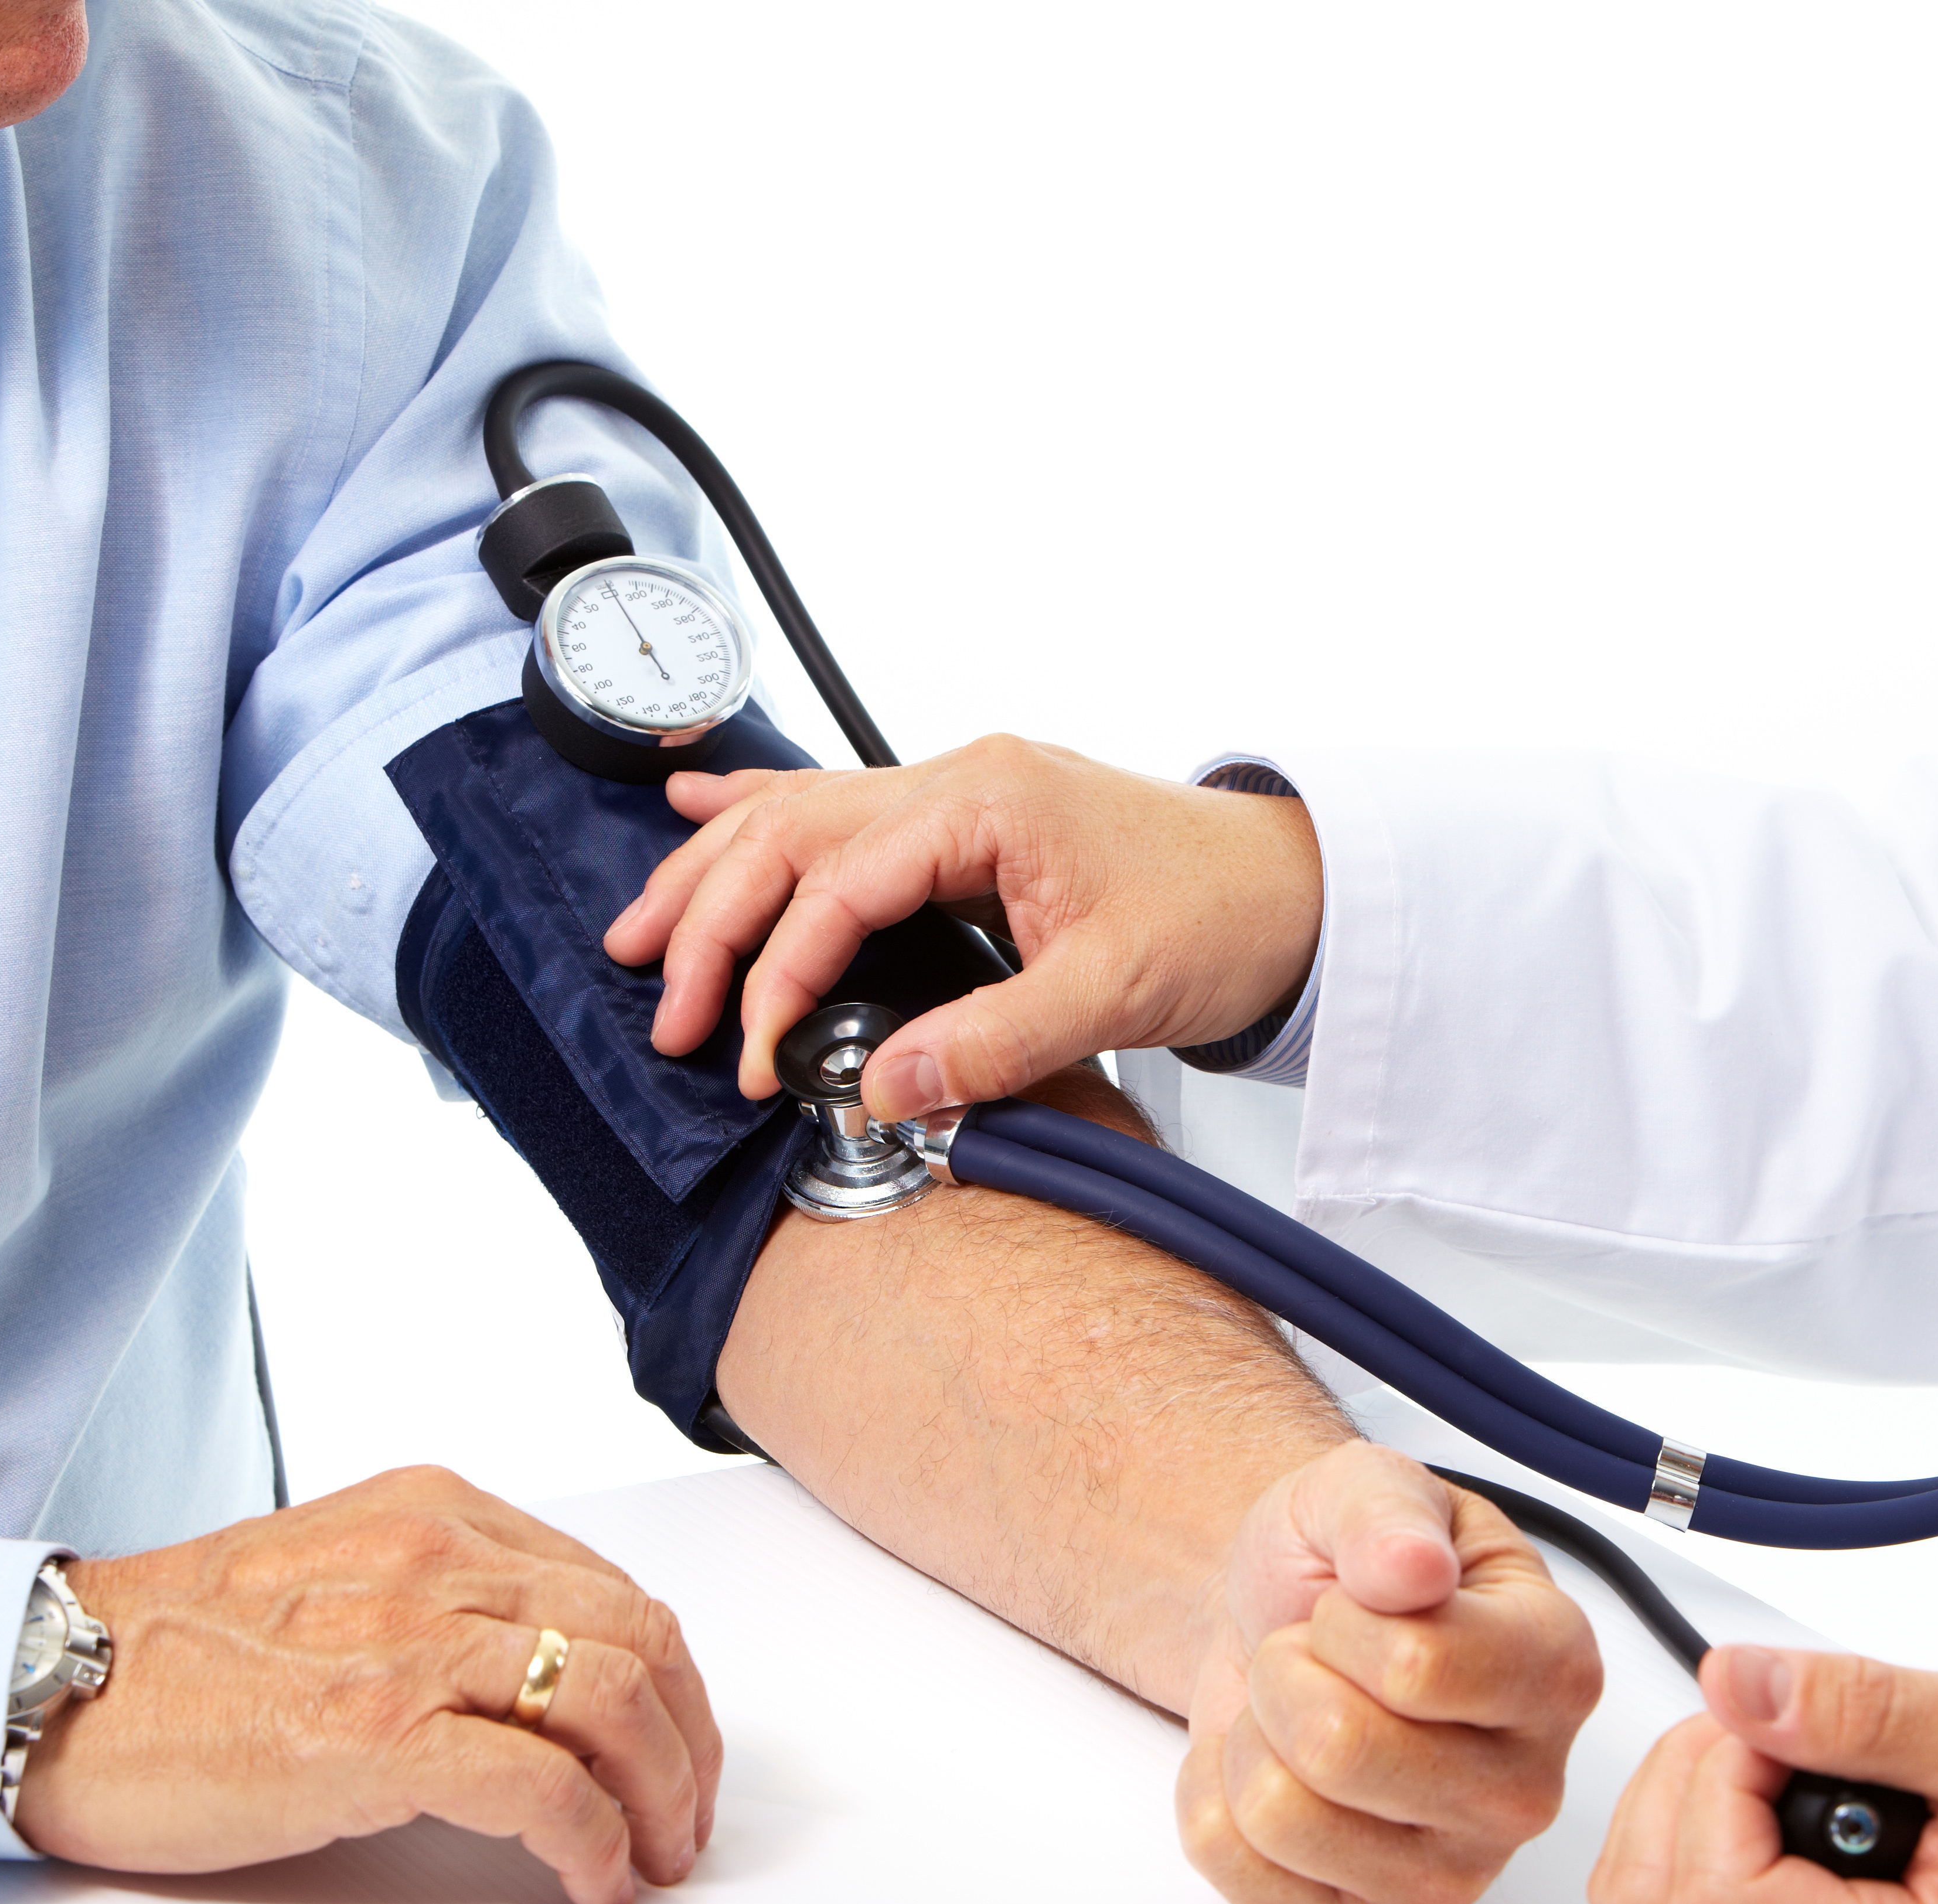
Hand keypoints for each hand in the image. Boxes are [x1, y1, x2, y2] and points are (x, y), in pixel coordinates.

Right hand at [11, 1466, 724, 1903]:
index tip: (677, 1750)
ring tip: (655, 1856)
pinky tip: (590, 1878)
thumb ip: (446, 1599)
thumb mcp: (343, 1580)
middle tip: (685, 1817)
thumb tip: (552, 1675)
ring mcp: (408, 1643)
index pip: (613, 1590)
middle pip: (639, 1638)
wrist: (51, 1684)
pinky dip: (591, 1838)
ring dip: (661, 1793)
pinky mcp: (373, 1733)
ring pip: (611, 1699)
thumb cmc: (182, 1650)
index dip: (671, 1682)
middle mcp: (438, 1559)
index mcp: (437, 1515)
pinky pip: (540, 1785)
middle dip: (688, 1739)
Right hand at [602, 736, 1323, 1112]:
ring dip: (714, 872)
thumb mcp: (1111, 992)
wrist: (1296, 888)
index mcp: (988, 801)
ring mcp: (960, 790)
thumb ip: (992, 1043)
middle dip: (711, 921)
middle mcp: (961, 779)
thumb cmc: (1223, 917)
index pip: (839, 885)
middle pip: (791, 834)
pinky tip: (696, 802)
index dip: (783, 978)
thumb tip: (882, 1090)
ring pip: (799, 815)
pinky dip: (763, 813)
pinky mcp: (967, 819)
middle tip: (664, 1007)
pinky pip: (840, 807)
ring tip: (641, 931)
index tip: (759, 1059)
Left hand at [1176, 1441, 1605, 1903]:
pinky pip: (1232, 1864)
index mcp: (1556, 1671)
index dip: (1343, 1621)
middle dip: (1285, 1675)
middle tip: (1311, 1656)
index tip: (1356, 1603)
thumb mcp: (1363, 1488)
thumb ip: (1388, 1510)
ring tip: (1294, 1711)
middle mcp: (1525, 1791)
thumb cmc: (1342, 1568)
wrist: (1277, 1624)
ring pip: (1279, 1814)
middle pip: (1339, 1749)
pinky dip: (1215, 1795)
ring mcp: (1452, 1875)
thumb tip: (1412, 1566)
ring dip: (1252, 1737)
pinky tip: (1269, 1766)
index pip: (1416, 1667)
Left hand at [1588, 1647, 1937, 1903]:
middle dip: (1691, 1783)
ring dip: (1679, 1803)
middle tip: (1777, 1734)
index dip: (1723, 1780)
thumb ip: (1864, 1707)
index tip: (1784, 1727)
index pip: (1716, 1897)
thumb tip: (1736, 1683)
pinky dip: (1683, 1834)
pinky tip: (1757, 1801)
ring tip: (1775, 1763)